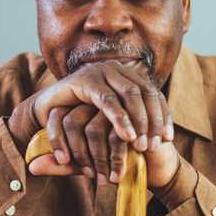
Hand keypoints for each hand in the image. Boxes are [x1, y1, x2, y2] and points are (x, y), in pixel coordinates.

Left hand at [27, 102, 179, 188]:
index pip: (56, 120)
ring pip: (95, 128)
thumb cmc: (112, 163)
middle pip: (73, 123)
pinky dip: (118, 155)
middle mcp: (91, 101)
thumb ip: (59, 164)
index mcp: (76, 108)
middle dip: (82, 156)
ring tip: (112, 178)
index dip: (58, 144)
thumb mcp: (83, 166)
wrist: (152, 163)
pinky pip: (118, 132)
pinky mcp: (134, 109)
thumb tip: (32, 167)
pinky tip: (122, 171)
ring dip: (101, 158)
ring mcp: (113, 102)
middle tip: (95, 177)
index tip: (72, 168)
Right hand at [32, 59, 173, 155]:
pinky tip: (126, 136)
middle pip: (146, 92)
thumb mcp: (111, 122)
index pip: (153, 94)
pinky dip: (119, 119)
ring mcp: (101, 71)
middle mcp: (117, 69)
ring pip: (130, 94)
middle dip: (153, 120)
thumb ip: (133, 124)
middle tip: (154, 145)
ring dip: (139, 121)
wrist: (47, 110)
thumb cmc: (81, 120)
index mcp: (127, 76)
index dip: (163, 116)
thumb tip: (164, 139)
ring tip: (141, 145)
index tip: (168, 139)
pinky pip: (107, 100)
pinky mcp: (85, 80)